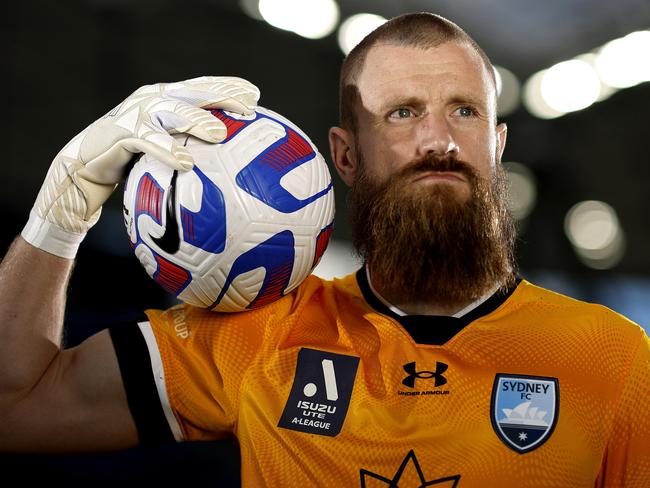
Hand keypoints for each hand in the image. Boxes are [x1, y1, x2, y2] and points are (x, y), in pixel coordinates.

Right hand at [22, 76, 259, 258]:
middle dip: (221, 96)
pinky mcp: (121, 131)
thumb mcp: (163, 153)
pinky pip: (148, 140)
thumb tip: (228, 171)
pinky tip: (186, 164)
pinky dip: (167, 150)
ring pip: (172, 112)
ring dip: (196, 121)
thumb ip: (190, 149)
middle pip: (193, 93)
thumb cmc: (130, 163)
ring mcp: (136, 113)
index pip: (202, 88)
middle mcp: (153, 99)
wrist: (85, 169)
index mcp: (167, 100)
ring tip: (219, 134)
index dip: (228, 87)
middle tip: (247, 108)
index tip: (256, 96)